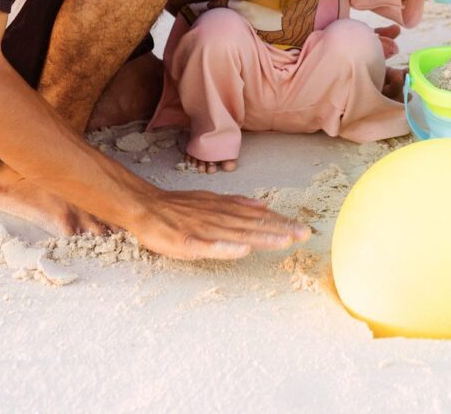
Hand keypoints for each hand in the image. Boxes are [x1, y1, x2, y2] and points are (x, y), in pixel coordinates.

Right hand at [126, 185, 310, 260]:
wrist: (146, 207)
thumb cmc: (178, 207)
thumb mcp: (210, 200)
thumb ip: (236, 204)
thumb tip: (262, 204)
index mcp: (225, 210)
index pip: (257, 218)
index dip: (280, 223)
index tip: (302, 230)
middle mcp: (219, 217)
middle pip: (253, 226)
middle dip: (280, 230)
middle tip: (304, 235)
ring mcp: (204, 229)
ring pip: (238, 235)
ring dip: (262, 237)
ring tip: (284, 241)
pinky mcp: (188, 242)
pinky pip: (210, 246)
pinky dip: (226, 247)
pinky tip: (243, 251)